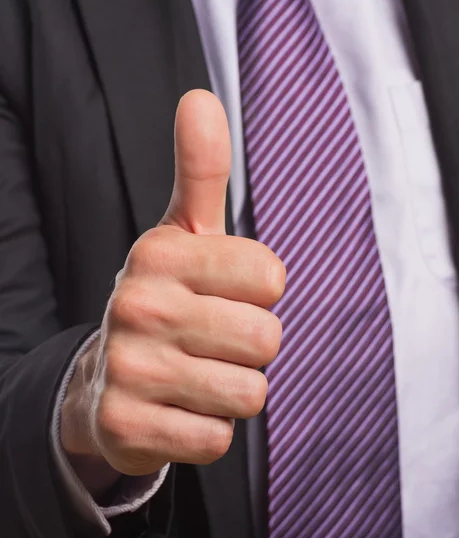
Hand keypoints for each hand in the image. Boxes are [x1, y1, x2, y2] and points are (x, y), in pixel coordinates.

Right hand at [61, 90, 285, 477]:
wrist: (107, 378)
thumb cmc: (168, 299)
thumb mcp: (184, 234)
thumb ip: (202, 171)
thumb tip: (201, 98)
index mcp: (162, 254)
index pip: (272, 277)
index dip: (260, 293)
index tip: (228, 294)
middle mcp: (139, 306)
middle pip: (266, 339)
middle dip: (250, 347)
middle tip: (212, 342)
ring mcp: (129, 369)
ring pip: (248, 393)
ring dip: (233, 390)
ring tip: (198, 376)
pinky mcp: (125, 427)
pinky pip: (217, 439)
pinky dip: (208, 430)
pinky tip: (179, 410)